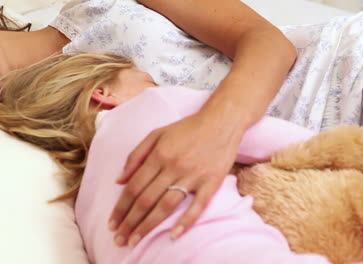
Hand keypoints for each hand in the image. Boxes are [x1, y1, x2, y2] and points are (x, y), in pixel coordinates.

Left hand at [108, 112, 242, 247]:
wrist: (222, 121)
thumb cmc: (188, 128)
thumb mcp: (157, 134)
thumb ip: (136, 155)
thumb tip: (119, 180)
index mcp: (159, 154)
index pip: (134, 187)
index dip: (120, 207)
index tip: (112, 223)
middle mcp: (174, 166)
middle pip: (146, 199)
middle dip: (129, 222)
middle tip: (119, 240)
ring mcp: (193, 175)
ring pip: (166, 205)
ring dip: (148, 226)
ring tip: (135, 241)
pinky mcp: (212, 182)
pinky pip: (198, 205)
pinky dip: (186, 221)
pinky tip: (174, 234)